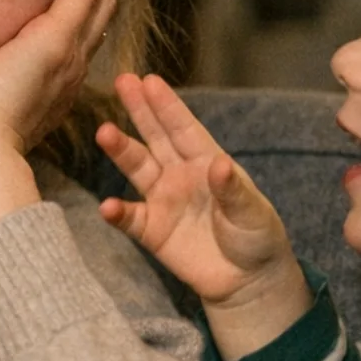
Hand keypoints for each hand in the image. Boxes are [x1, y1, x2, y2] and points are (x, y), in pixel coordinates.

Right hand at [97, 73, 311, 358]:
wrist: (247, 280)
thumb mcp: (252, 212)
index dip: (167, 105)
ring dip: (121, 151)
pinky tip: (107, 207)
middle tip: (122, 81)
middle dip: (139, 110)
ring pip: (137, 169)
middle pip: (155, 137)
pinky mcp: (152, 231)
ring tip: (104, 132)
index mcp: (207, 162)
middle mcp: (180, 175)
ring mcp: (163, 201)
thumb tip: (220, 163)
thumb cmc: (256, 237)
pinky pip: (130, 218)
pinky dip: (118, 213)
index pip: (184, 128)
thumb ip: (233, 189)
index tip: (149, 80)